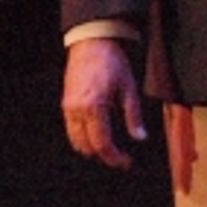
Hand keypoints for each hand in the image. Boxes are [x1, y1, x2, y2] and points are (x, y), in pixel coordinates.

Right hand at [61, 37, 146, 168]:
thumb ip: (134, 116)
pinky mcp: (65, 104)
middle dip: (104, 155)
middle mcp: (77, 111)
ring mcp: (68, 108)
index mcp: (95, 107)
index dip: (114, 157)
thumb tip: (140, 138)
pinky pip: (71, 130)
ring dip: (92, 148)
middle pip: (87, 147)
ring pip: (76, 141)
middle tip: (120, 156)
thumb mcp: (129, 88)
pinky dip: (83, 137)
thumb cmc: (113, 63)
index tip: (126, 163)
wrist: (93, 43)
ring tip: (110, 146)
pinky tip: (98, 133)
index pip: (102, 143)